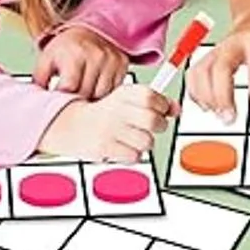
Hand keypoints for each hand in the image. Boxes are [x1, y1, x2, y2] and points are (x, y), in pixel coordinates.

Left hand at [33, 25, 128, 100]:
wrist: (88, 30)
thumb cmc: (66, 47)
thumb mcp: (46, 60)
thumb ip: (39, 81)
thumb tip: (34, 101)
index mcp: (75, 54)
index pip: (70, 88)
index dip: (62, 99)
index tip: (58, 101)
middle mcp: (96, 55)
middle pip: (87, 93)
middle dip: (76, 101)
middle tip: (68, 99)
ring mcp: (111, 60)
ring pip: (102, 95)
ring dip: (91, 99)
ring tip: (81, 94)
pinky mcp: (122, 63)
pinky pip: (115, 89)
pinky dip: (104, 93)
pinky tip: (95, 87)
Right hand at [38, 83, 179, 161]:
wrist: (72, 124)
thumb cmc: (107, 112)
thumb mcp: (129, 100)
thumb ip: (156, 102)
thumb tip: (177, 109)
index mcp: (124, 93)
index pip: (152, 98)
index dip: (161, 106)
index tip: (159, 110)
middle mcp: (117, 109)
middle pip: (153, 121)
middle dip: (159, 127)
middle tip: (151, 127)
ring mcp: (110, 129)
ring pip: (146, 142)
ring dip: (145, 143)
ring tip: (134, 138)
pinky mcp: (104, 147)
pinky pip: (134, 156)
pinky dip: (133, 154)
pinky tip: (124, 147)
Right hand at [186, 3, 249, 123]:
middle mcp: (234, 43)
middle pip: (220, 68)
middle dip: (222, 97)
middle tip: (230, 119)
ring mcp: (218, 49)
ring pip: (202, 72)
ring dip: (208, 99)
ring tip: (221, 115)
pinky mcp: (208, 56)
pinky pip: (194, 75)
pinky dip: (197, 94)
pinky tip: (208, 106)